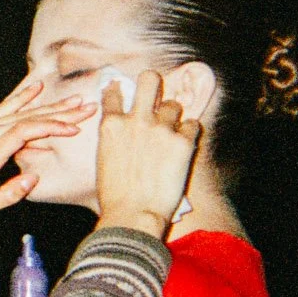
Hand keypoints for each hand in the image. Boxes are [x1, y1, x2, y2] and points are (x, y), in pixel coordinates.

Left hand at [0, 78, 95, 219]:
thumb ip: (8, 194)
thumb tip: (32, 180)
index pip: (25, 132)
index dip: (52, 128)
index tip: (73, 128)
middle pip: (28, 116)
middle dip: (60, 112)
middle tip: (85, 107)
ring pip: (19, 110)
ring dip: (48, 104)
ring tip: (72, 99)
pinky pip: (3, 107)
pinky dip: (22, 96)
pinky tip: (36, 87)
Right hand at [94, 70, 199, 237]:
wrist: (133, 216)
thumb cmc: (114, 197)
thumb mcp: (104, 160)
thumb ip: (114, 140)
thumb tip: (122, 134)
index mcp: (111, 125)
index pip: (114, 93)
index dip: (119, 89)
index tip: (123, 90)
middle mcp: (136, 120)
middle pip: (149, 80)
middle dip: (153, 83)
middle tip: (156, 95)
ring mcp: (161, 129)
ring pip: (174, 105)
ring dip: (174, 116)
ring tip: (172, 133)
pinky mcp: (183, 142)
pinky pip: (193, 125)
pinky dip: (190, 134)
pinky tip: (185, 146)